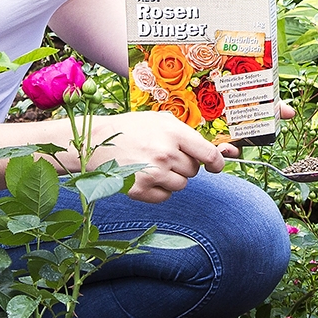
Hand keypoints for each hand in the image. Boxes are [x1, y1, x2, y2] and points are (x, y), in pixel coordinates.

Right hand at [91, 111, 225, 202]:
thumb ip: (189, 134)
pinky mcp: (140, 190)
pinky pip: (165, 196)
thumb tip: (222, 150)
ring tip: (153, 164)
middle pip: (193, 171)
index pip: (209, 154)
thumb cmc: (132, 129)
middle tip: (164, 155)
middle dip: (184, 165)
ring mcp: (153, 173)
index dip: (217, 162)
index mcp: (173, 133)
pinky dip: (159, 190)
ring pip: (181, 185)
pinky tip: (145, 176)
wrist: (96, 141)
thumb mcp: (161, 121)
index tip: (216, 166)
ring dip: (172, 178)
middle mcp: (165, 153)